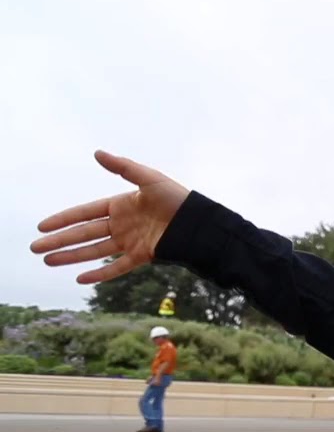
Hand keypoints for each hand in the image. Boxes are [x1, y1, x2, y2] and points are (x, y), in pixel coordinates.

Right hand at [30, 151, 189, 284]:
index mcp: (121, 205)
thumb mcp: (149, 178)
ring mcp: (130, 241)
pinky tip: (80, 278)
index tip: (43, 225)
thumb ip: (123, 167)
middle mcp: (122, 225)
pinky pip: (117, 267)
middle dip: (59, 240)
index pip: (85, 213)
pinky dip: (100, 274)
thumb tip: (97, 153)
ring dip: (71, 256)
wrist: (200, 221)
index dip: (64, 219)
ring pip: (94, 251)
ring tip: (48, 261)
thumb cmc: (177, 197)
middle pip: (84, 233)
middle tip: (35, 247)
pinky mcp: (142, 256)